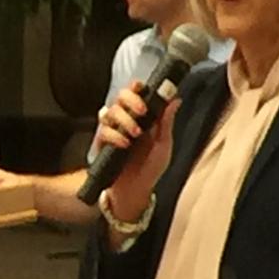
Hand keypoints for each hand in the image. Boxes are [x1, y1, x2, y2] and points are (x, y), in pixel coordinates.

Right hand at [95, 81, 176, 219]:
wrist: (136, 191)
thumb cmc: (151, 168)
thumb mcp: (164, 145)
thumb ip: (166, 122)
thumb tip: (176, 99)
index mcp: (141, 117)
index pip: (135, 93)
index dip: (136, 87)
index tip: (141, 87)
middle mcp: (125, 120)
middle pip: (119, 97)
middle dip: (130, 100)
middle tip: (142, 111)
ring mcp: (112, 130)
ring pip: (110, 111)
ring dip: (124, 119)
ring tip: (135, 134)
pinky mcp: (102, 143)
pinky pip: (103, 131)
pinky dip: (114, 135)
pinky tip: (124, 144)